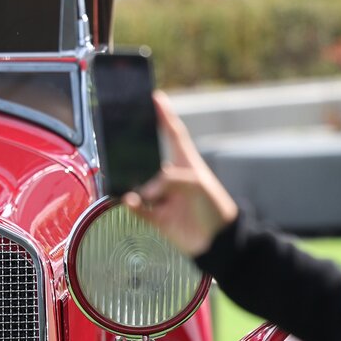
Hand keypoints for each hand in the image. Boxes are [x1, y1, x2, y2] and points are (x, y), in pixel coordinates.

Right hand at [122, 92, 238, 258]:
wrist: (218, 242)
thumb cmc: (214, 207)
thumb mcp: (195, 183)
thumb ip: (168, 180)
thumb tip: (143, 190)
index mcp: (187, 163)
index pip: (173, 133)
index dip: (164, 115)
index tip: (155, 97)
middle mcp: (172, 177)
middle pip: (149, 159)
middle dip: (136, 152)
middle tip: (122, 143)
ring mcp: (163, 196)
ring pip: (139, 184)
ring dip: (132, 183)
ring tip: (131, 184)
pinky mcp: (157, 217)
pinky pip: (137, 207)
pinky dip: (131, 204)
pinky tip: (130, 200)